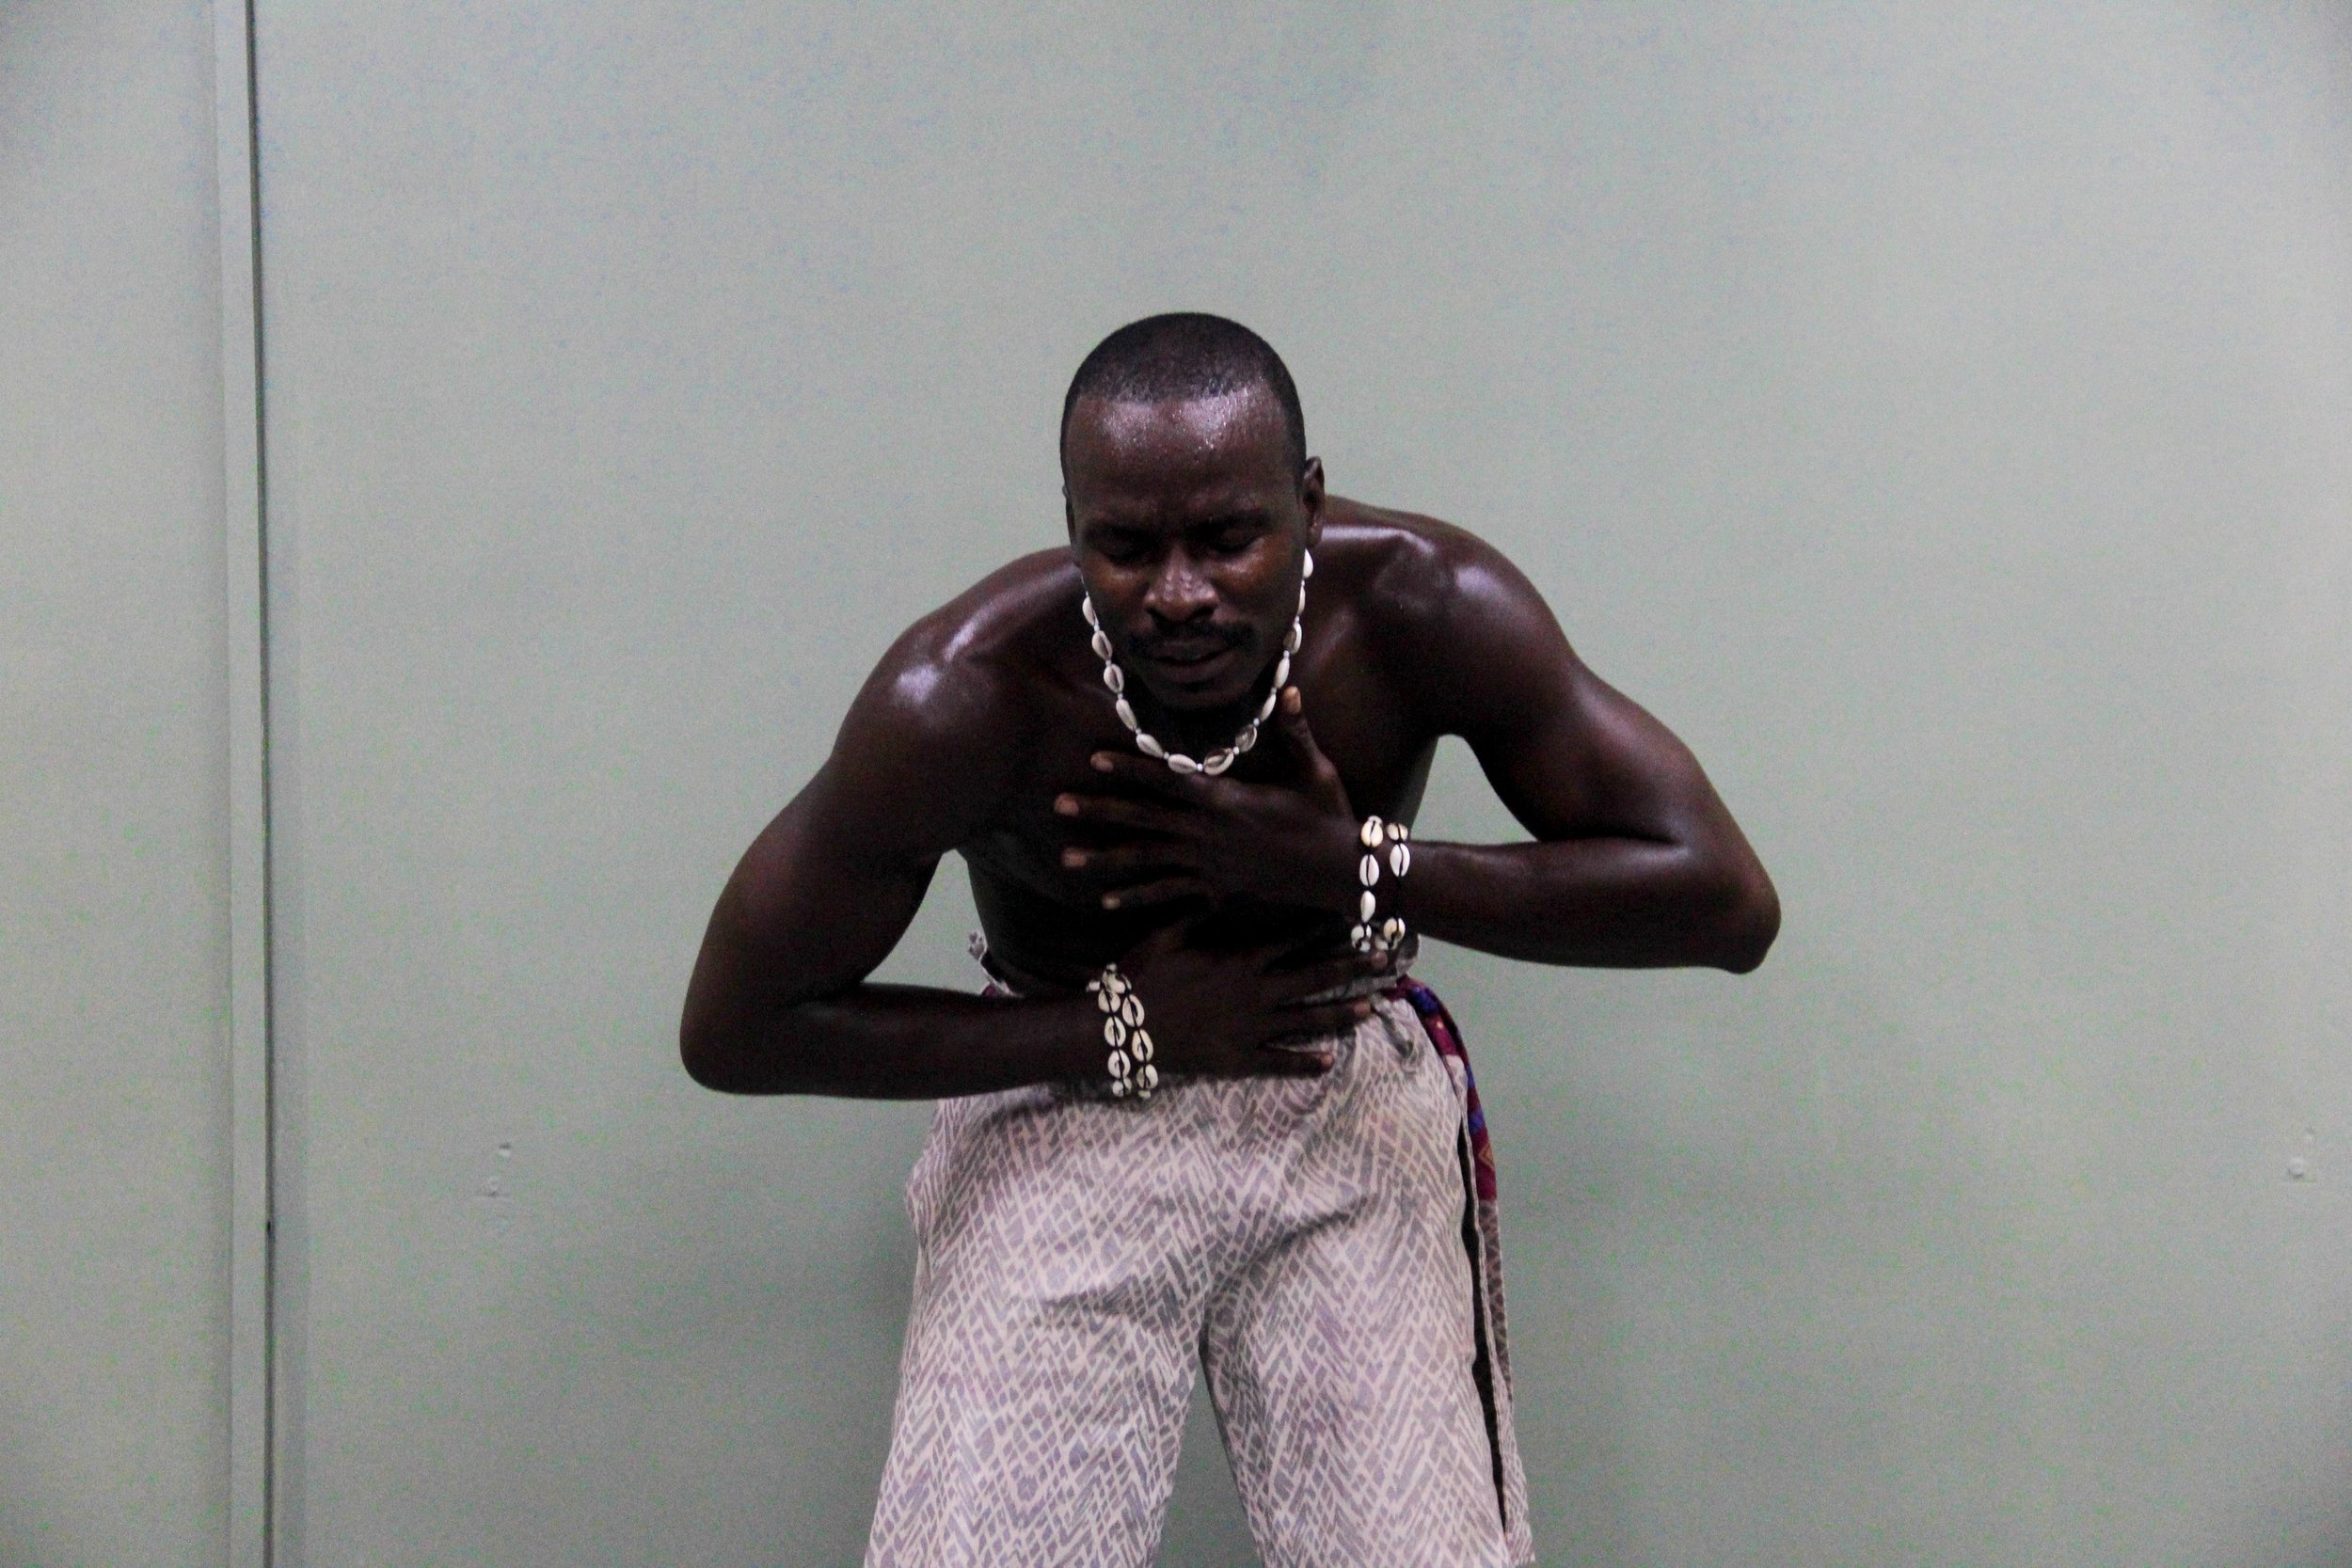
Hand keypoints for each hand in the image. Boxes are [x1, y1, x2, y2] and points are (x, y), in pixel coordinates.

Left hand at [1054, 687, 1359, 913]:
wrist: (1342, 873)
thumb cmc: (1328, 817)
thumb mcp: (1313, 770)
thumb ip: (1294, 730)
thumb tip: (1289, 689)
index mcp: (1225, 800)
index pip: (1168, 779)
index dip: (1130, 768)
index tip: (1094, 759)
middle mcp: (1208, 833)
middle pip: (1143, 819)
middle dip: (1098, 811)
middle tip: (1058, 804)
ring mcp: (1209, 865)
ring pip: (1146, 860)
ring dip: (1103, 859)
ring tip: (1065, 860)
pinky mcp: (1217, 890)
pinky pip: (1169, 894)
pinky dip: (1137, 897)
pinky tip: (1106, 901)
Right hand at [1107, 917, 1384, 1078]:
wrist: (1123, 1028)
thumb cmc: (1141, 977)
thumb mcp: (1167, 935)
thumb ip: (1198, 914)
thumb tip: (1219, 889)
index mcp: (1241, 960)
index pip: (1293, 939)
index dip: (1324, 927)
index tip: (1352, 917)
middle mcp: (1256, 992)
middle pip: (1315, 977)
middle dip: (1352, 967)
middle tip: (1385, 960)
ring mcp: (1251, 1028)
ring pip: (1308, 1019)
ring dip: (1342, 1012)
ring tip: (1372, 1007)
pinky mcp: (1239, 1058)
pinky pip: (1279, 1061)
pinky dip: (1305, 1062)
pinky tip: (1329, 1062)